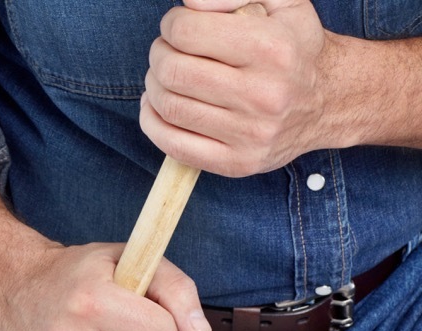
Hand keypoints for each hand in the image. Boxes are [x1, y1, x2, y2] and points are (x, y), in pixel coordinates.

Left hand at [140, 0, 334, 176]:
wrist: (331, 101)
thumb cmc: (294, 46)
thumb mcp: (281, 2)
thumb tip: (188, 4)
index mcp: (272, 49)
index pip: (187, 32)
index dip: (171, 24)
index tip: (176, 25)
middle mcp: (263, 94)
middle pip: (172, 71)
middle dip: (159, 55)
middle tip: (166, 51)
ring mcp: (250, 133)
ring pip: (168, 106)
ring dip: (153, 86)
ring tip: (165, 76)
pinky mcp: (237, 162)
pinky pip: (172, 144)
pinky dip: (152, 121)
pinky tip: (159, 106)